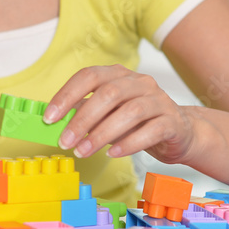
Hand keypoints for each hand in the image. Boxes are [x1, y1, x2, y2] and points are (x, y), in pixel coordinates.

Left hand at [43, 64, 195, 163]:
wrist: (178, 132)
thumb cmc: (136, 122)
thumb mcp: (107, 114)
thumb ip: (85, 114)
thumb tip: (56, 123)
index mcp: (119, 74)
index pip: (89, 76)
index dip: (67, 95)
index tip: (50, 117)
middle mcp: (140, 82)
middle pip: (109, 94)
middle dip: (83, 119)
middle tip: (65, 141)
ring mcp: (159, 100)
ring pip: (130, 112)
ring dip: (101, 134)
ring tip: (84, 151)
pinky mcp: (172, 122)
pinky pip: (151, 130)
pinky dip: (129, 143)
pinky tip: (112, 153)